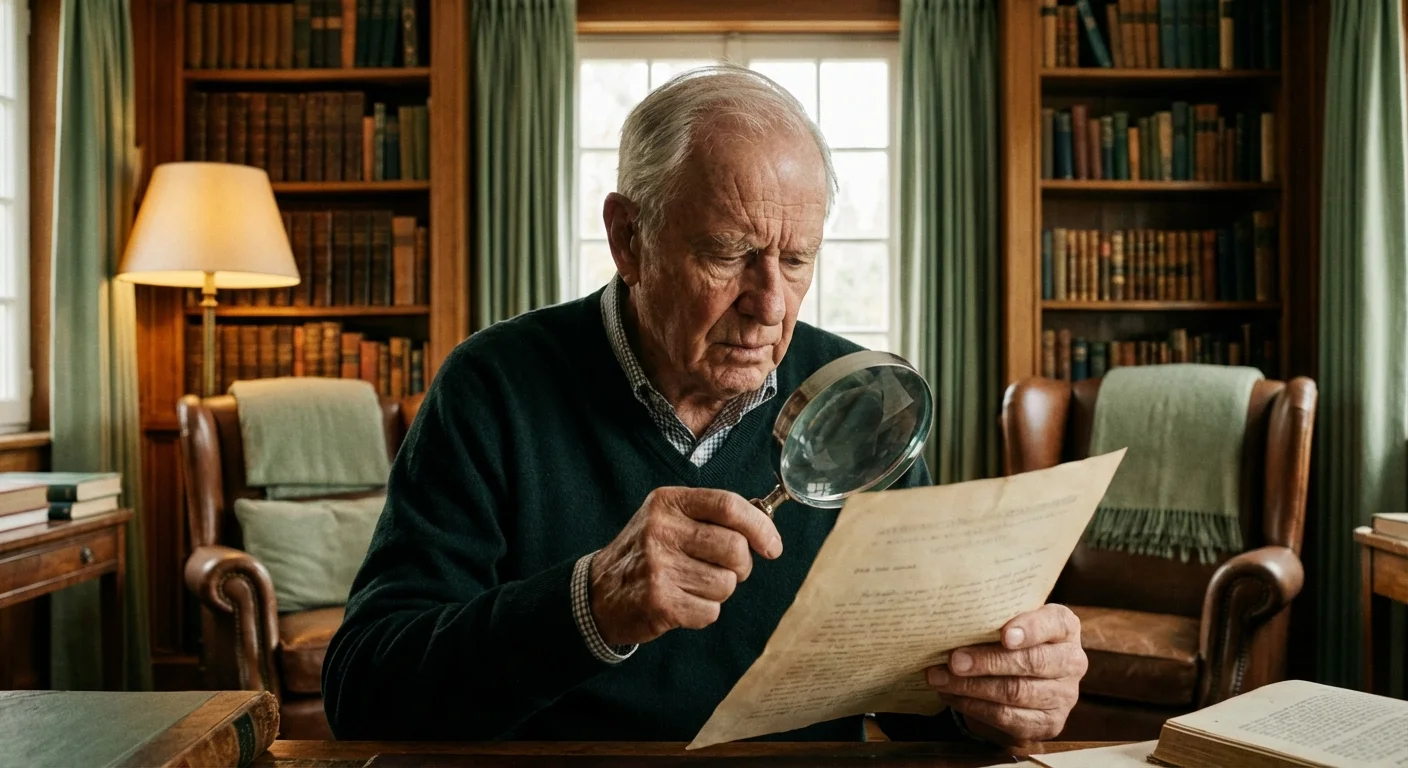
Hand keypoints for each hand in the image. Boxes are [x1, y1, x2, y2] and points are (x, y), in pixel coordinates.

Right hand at [589, 487, 782, 645]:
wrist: (599, 593)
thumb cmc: (646, 553)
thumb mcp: (668, 519)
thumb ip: (710, 518)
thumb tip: (765, 531)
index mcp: (668, 502)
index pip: (728, 505)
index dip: (760, 526)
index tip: (772, 546)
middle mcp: (661, 530)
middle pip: (734, 548)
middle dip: (741, 566)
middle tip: (727, 570)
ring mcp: (658, 567)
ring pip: (726, 584)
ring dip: (719, 591)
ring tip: (693, 585)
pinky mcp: (660, 601)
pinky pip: (711, 611)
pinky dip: (704, 612)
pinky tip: (681, 602)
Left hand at [925, 604, 1085, 744]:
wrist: (1021, 678)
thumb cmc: (1008, 639)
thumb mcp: (1008, 621)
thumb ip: (994, 618)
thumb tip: (954, 619)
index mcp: (1065, 627)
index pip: (1054, 623)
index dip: (1030, 629)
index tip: (1004, 635)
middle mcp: (1072, 661)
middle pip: (1033, 662)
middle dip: (988, 661)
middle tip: (954, 660)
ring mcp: (1065, 695)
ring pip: (1016, 692)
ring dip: (972, 687)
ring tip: (941, 679)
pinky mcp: (1049, 723)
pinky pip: (1008, 717)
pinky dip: (974, 707)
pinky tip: (952, 696)